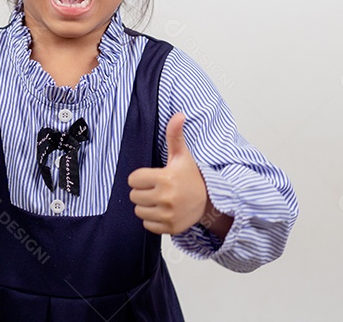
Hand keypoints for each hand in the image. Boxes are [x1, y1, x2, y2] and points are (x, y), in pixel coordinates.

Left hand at [128, 112, 209, 234]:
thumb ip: (175, 135)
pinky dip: (153, 220)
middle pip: (134, 196)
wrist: (209, 201)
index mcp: (165, 178)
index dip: (140, 177)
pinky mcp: (169, 228)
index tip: (153, 177)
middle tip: (157, 188)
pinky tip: (164, 211)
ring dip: (146, 206)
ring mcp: (168, 215)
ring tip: (160, 200)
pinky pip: (147, 225)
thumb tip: (178, 114)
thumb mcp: (182, 155)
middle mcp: (166, 198)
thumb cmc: (191, 176)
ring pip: (139, 211)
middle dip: (142, 191)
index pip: (133, 179)